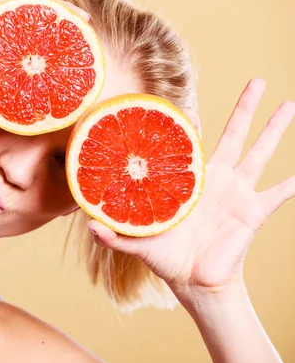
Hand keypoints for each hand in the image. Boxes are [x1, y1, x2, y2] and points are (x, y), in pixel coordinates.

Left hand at [87, 78, 294, 304]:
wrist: (193, 282)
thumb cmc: (166, 258)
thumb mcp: (137, 242)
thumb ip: (113, 234)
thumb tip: (89, 225)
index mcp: (188, 180)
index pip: (189, 143)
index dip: (187, 124)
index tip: (187, 106)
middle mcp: (216, 179)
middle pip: (234, 134)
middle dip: (246, 108)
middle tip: (258, 80)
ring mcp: (237, 193)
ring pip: (260, 153)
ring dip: (275, 130)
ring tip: (290, 105)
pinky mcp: (253, 212)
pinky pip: (279, 193)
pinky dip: (294, 182)